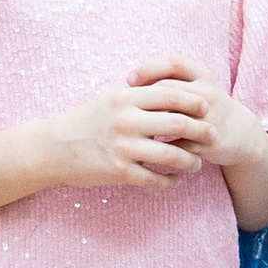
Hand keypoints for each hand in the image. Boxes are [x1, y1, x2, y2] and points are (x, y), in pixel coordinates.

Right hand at [38, 75, 209, 186]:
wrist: (53, 148)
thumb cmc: (85, 120)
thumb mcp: (110, 98)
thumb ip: (137, 92)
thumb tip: (169, 85)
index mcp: (125, 98)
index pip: (170, 94)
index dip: (193, 101)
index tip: (207, 107)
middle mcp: (126, 120)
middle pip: (177, 123)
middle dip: (201, 130)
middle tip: (214, 135)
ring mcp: (123, 147)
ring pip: (171, 155)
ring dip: (190, 161)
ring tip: (198, 163)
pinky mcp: (118, 171)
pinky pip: (153, 179)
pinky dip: (169, 182)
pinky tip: (174, 181)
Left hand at [126, 58, 267, 176]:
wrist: (241, 133)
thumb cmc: (207, 106)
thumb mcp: (196, 86)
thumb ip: (170, 81)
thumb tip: (127, 83)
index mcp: (203, 76)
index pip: (174, 63)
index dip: (150, 68)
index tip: (129, 78)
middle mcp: (208, 94)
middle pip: (170, 91)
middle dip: (144, 98)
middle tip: (123, 107)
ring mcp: (210, 118)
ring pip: (174, 119)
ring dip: (150, 124)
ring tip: (131, 128)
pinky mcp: (209, 141)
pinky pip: (178, 144)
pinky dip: (160, 147)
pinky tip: (144, 147)